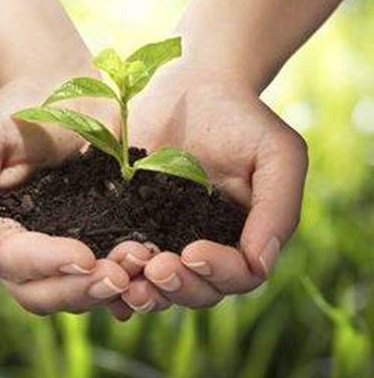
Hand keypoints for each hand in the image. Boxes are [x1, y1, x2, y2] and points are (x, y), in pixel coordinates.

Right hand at [0, 73, 138, 315]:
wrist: (65, 90)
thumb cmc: (16, 109)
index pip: (14, 262)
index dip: (47, 265)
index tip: (84, 255)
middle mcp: (29, 249)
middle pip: (44, 293)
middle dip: (81, 290)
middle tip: (119, 276)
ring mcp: (67, 245)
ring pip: (80, 290)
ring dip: (110, 289)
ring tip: (142, 266)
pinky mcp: (101, 235)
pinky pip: (111, 270)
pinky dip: (130, 279)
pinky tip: (152, 271)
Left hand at [115, 59, 307, 310]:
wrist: (194, 85)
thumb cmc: (241, 118)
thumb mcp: (276, 155)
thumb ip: (277, 209)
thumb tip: (260, 264)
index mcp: (241, 236)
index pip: (237, 276)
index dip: (216, 273)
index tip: (192, 250)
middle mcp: (203, 244)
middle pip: (196, 291)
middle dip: (176, 287)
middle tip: (155, 268)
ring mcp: (165, 236)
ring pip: (158, 286)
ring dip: (144, 292)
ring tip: (126, 279)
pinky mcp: (130, 221)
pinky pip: (123, 261)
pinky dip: (114, 278)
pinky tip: (99, 274)